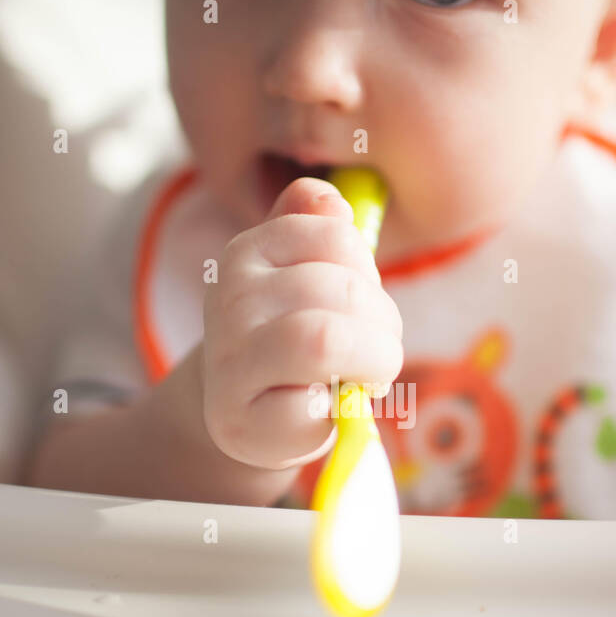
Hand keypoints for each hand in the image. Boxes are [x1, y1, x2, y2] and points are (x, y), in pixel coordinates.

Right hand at [201, 177, 403, 469]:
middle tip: (378, 353)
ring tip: (367, 377)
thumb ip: (316, 230)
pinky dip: (344, 408)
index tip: (364, 303)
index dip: (370, 273)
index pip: (338, 237)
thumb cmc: (292, 340)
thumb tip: (328, 197)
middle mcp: (231, 299)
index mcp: (246, 252)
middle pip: (343, 291)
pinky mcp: (245, 419)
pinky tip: (332, 409)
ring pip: (328, 340)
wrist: (248, 415)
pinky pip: (319, 404)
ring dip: (374, 362)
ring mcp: (232, 360)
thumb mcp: (304, 277)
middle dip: (384, 326)